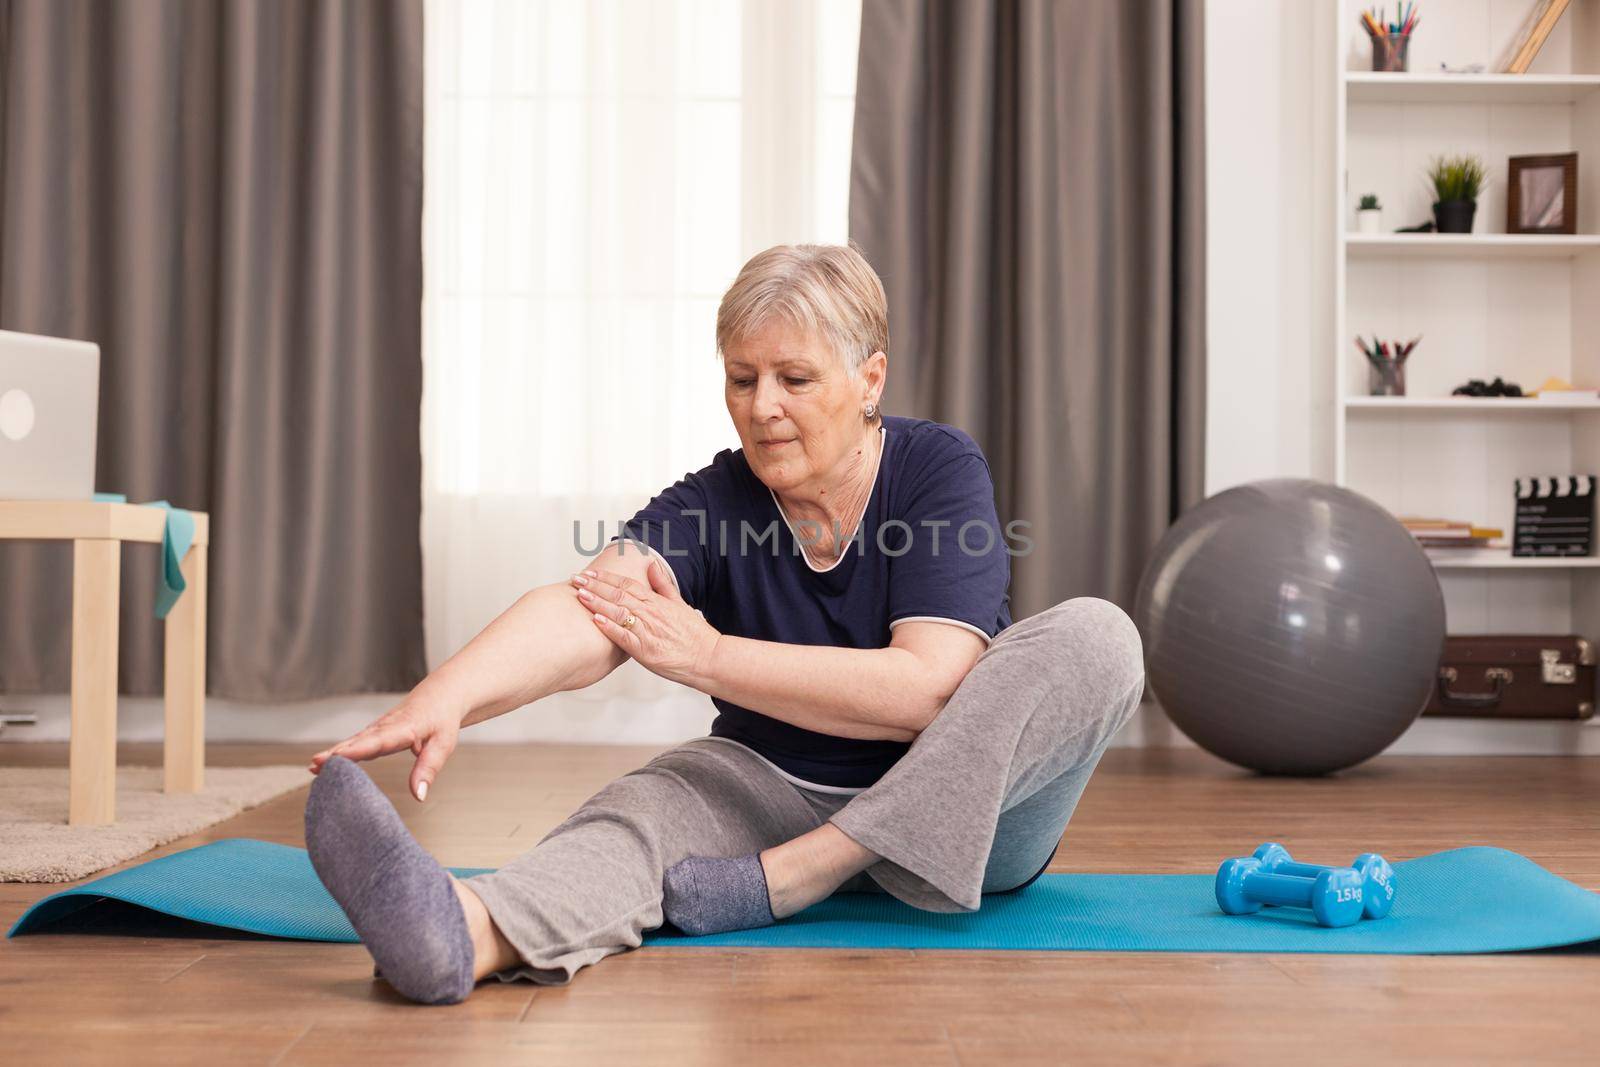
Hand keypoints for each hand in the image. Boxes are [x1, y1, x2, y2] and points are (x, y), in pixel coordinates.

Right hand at [308, 691, 460, 801]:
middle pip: (360, 740)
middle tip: (316, 765)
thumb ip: (428, 769)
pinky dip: (341, 751)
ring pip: (354, 741)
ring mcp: (379, 727)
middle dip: (338, 753)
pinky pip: (356, 742)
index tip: (338, 758)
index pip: (378, 741)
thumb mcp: (443, 744)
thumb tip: (418, 795)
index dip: (357, 750)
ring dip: (334, 753)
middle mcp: (387, 726)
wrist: (441, 694)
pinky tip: (325, 763)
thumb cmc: (442, 719)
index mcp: (404, 728)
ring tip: (314, 766)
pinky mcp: (376, 731)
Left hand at [571, 558, 720, 687]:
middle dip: (595, 586)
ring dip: (598, 603)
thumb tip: (651, 565)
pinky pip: (625, 637)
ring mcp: (648, 631)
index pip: (627, 585)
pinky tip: (596, 620)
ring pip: (619, 613)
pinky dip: (610, 628)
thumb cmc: (695, 635)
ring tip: (580, 595)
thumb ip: (663, 584)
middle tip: (576, 579)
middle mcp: (651, 614)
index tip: (589, 573)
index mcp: (657, 602)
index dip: (606, 578)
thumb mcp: (680, 603)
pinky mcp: (646, 651)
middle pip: (618, 595)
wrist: (708, 658)